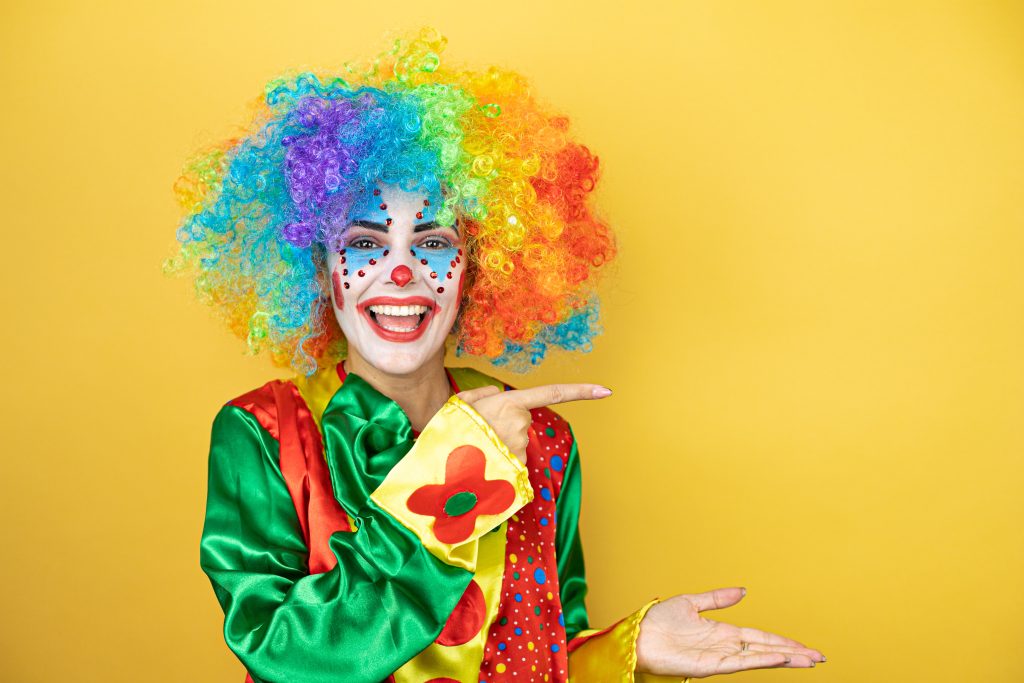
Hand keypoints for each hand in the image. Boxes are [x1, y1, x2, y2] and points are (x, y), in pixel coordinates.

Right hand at [456, 383, 611, 464]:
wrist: (440, 467)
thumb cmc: (449, 431)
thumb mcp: (462, 403)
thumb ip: (485, 393)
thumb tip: (500, 397)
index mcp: (510, 403)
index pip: (552, 394)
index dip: (580, 392)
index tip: (606, 391)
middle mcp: (521, 425)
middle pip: (523, 420)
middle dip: (507, 424)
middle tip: (480, 431)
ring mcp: (520, 448)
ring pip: (517, 440)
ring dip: (501, 443)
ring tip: (477, 448)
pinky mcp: (516, 469)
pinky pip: (512, 459)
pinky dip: (500, 460)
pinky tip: (483, 462)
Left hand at [635, 588, 824, 677]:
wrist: (638, 634)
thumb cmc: (658, 621)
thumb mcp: (692, 602)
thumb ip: (719, 598)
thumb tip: (744, 590)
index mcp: (723, 632)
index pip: (761, 638)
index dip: (784, 642)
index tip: (806, 647)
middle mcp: (725, 646)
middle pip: (766, 649)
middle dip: (793, 653)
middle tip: (820, 657)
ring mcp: (719, 657)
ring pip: (759, 658)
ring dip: (784, 658)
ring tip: (809, 660)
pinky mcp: (709, 666)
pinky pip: (739, 663)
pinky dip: (760, 660)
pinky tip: (777, 658)